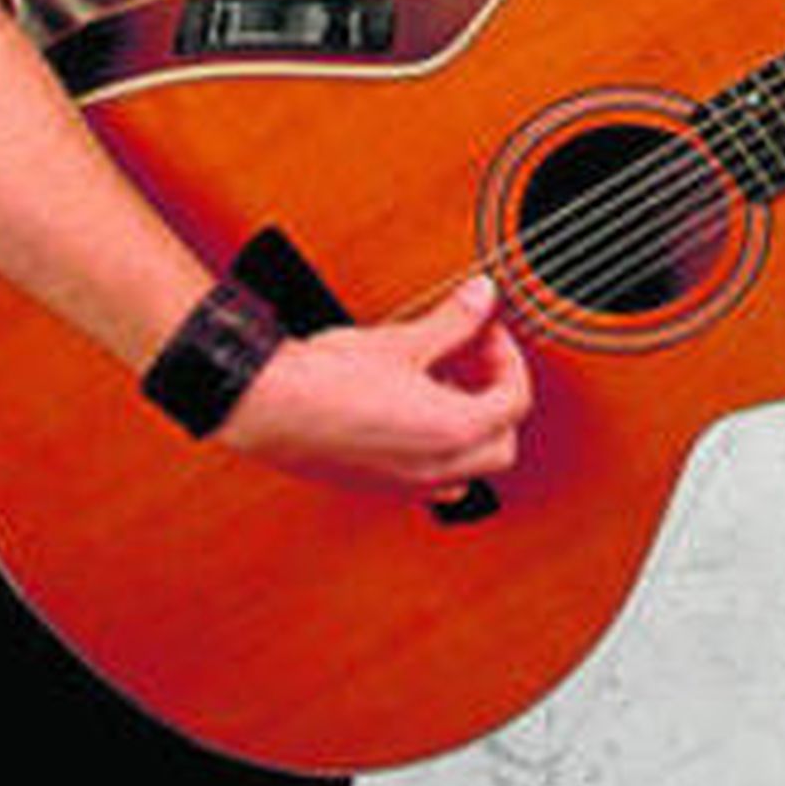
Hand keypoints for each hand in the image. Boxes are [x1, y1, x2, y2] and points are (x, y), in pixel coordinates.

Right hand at [215, 274, 532, 492]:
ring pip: (468, 472)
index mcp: (454, 431)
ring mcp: (406, 485)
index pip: (515, 401)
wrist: (269, 407)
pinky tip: (407, 414)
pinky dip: (436, 452)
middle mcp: (437, 469)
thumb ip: (454, 321)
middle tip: (473, 360)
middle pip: (502, 445)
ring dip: (470, 433)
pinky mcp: (377, 488)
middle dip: (497, 400)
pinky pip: (430, 482)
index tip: (488, 332)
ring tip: (441, 387)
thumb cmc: (328, 378)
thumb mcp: (402, 340)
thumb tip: (482, 297)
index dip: (509, 359)